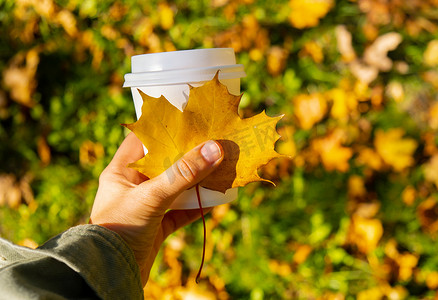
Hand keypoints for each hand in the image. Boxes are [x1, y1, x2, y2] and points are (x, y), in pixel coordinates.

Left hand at [89, 132, 222, 284]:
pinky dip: (197, 205)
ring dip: (196, 181)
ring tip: (219, 168)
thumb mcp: (151, 197)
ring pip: (175, 188)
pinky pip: (180, 211)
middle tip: (211, 142)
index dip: (162, 129)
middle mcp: (133, 187)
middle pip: (164, 164)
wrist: (110, 274)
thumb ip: (182, 174)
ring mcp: (146, 206)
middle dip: (187, 155)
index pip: (141, 141)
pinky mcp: (157, 226)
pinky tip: (216, 199)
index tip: (186, 120)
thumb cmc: (120, 229)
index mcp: (121, 172)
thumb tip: (213, 148)